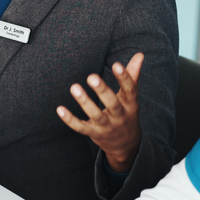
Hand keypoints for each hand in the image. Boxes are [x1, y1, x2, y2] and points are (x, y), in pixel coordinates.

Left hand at [57, 52, 144, 171]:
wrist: (126, 145)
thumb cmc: (126, 113)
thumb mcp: (131, 97)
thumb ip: (133, 75)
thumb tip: (139, 54)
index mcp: (131, 104)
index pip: (130, 90)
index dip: (124, 78)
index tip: (117, 64)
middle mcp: (120, 116)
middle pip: (112, 103)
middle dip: (102, 91)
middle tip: (91, 76)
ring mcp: (107, 126)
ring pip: (96, 115)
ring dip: (85, 102)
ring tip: (74, 87)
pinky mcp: (94, 134)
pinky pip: (81, 128)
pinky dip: (70, 120)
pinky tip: (60, 109)